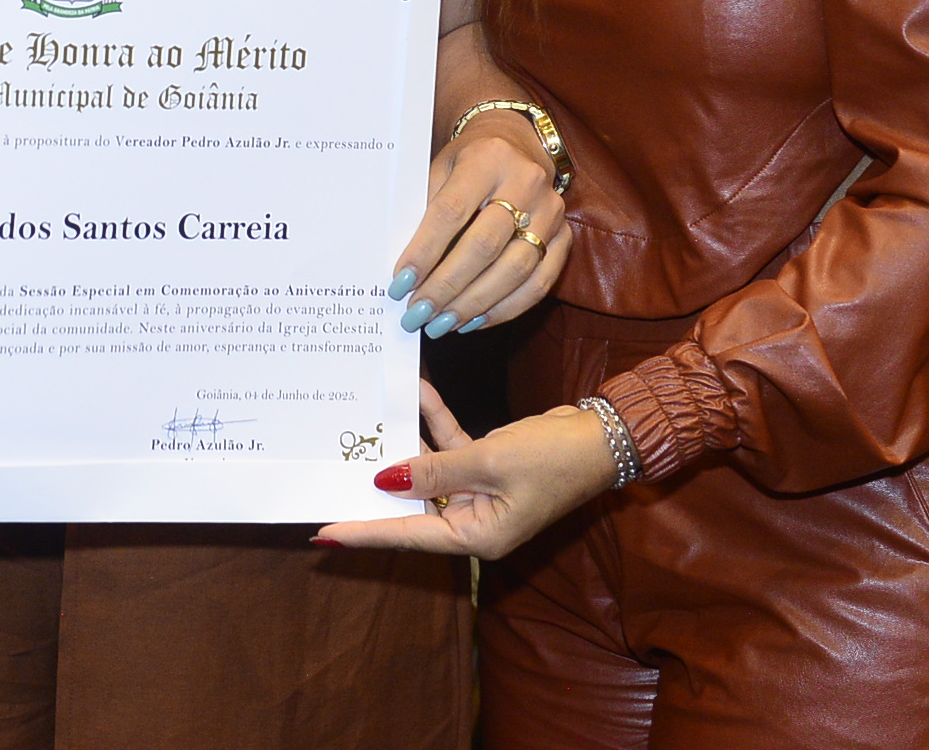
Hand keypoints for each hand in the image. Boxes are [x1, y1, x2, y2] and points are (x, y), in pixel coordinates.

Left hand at [314, 383, 616, 559]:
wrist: (604, 437)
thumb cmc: (555, 458)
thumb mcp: (489, 462)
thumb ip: (435, 469)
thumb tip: (387, 480)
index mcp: (477, 536)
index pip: (407, 535)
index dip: (364, 533)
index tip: (323, 535)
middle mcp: (474, 521)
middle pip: (412, 506)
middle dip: (375, 485)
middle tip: (329, 473)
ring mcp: (481, 493)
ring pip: (427, 470)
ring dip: (404, 442)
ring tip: (363, 423)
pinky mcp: (488, 465)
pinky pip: (450, 444)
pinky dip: (435, 421)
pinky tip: (417, 391)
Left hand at [388, 110, 568, 338]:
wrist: (516, 143)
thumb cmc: (466, 161)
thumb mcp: (439, 168)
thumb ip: (425, 211)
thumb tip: (406, 272)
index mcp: (486, 158)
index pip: (451, 212)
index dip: (424, 252)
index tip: (401, 283)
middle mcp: (525, 182)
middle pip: (484, 246)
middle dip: (447, 286)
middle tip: (418, 312)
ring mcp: (551, 211)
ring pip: (514, 270)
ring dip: (473, 304)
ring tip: (440, 324)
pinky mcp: (565, 237)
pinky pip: (538, 284)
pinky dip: (503, 308)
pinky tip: (473, 320)